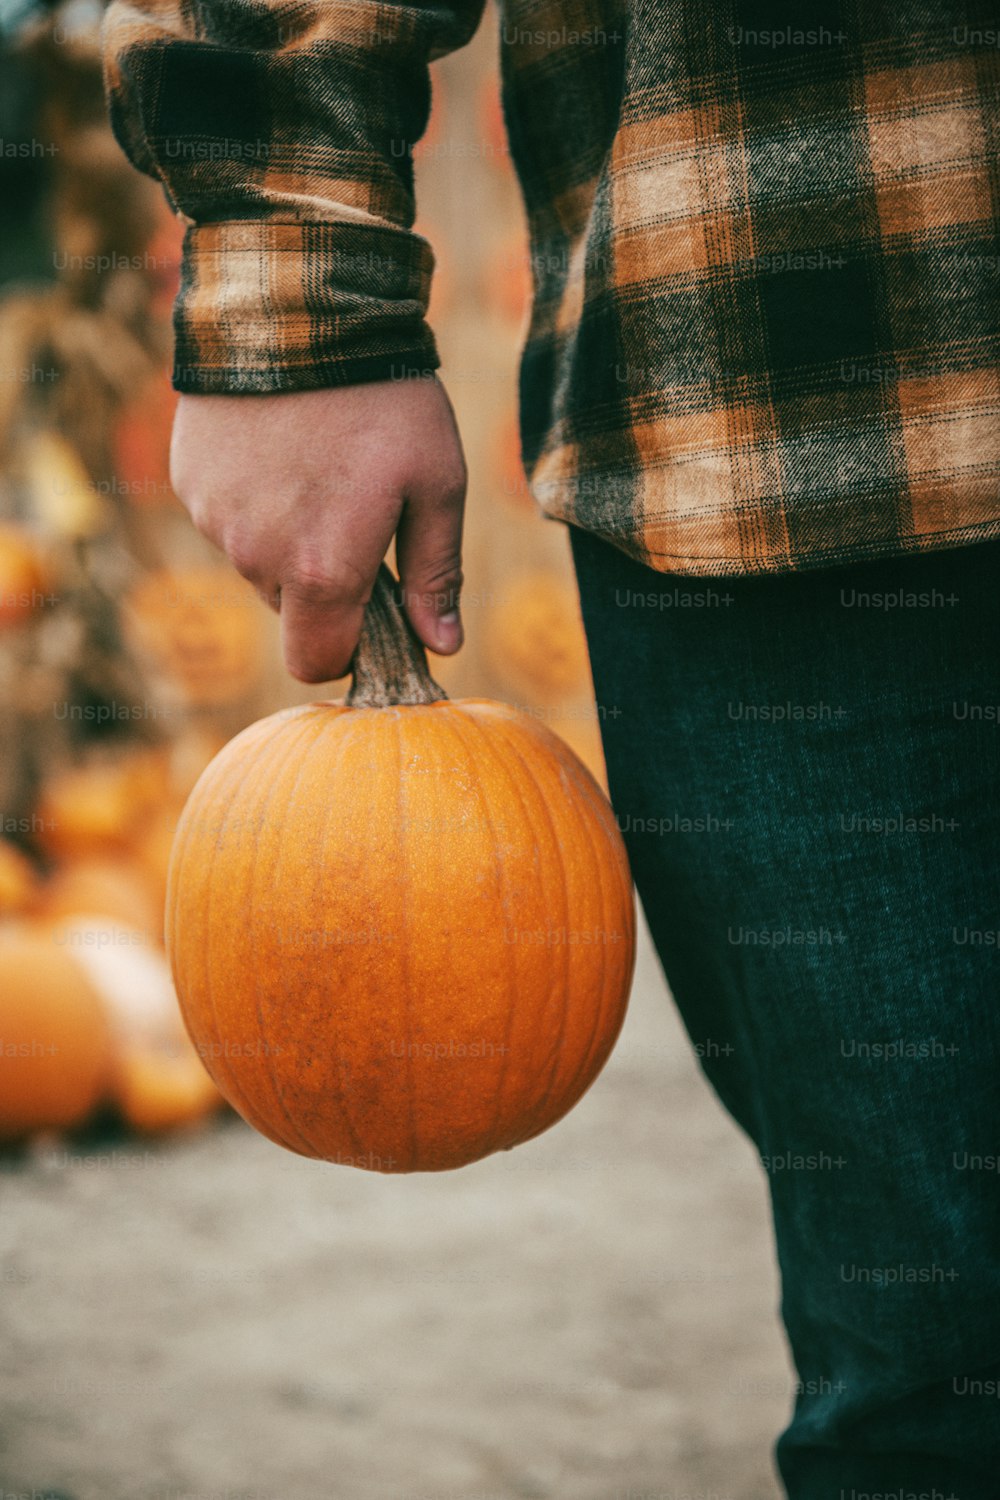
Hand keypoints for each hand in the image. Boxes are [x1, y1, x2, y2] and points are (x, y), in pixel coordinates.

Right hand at [169, 378, 466, 682]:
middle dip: (322, 583)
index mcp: (322, 572)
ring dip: (286, 535)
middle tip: (356, 512)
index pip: (317, 662)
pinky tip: (281, 442)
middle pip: (291, 610)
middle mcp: (257, 559)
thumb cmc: (384, 398)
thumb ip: (437, 574)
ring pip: (257, 561)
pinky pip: (226, 516)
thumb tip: (442, 645)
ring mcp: (216, 520)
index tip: (373, 609)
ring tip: (319, 462)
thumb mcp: (436, 483)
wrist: (297, 305)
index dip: (347, 648)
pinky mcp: (189, 481)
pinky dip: (254, 496)